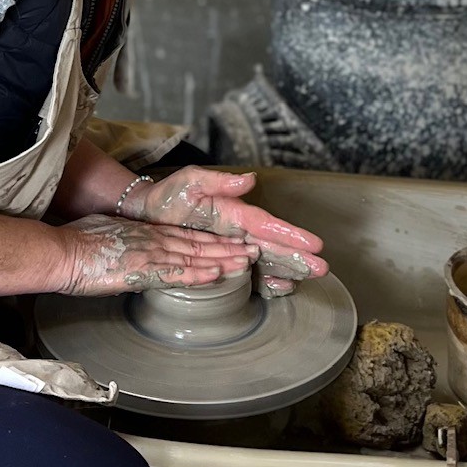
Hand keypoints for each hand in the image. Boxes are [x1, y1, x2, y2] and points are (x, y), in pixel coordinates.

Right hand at [57, 214, 258, 296]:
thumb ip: (126, 241)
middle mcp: (154, 240)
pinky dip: (199, 274)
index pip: (186, 236)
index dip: (211, 239)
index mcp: (146, 233)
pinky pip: (178, 273)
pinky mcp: (144, 269)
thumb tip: (131, 249)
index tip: (231, 241)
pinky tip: (218, 275)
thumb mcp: (108, 235)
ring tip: (247, 261)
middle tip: (253, 249)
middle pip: (198, 244)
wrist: (63, 252)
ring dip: (223, 259)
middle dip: (227, 247)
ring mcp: (151, 254)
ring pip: (195, 256)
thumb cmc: (78, 245)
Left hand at [123, 167, 327, 297]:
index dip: (290, 233)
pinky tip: (278, 288)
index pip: (266, 224)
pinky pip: (246, 275)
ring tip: (304, 280)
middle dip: (297, 256)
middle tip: (321, 268)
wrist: (145, 214)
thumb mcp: (191, 180)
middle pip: (272, 246)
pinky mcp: (220, 262)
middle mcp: (237, 232)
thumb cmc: (169, 196)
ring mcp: (231, 248)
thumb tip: (249, 178)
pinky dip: (264, 282)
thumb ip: (219, 181)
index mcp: (233, 213)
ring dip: (285, 271)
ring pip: (265, 262)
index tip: (314, 243)